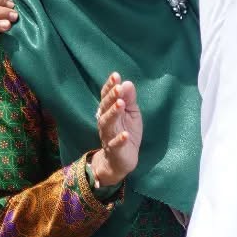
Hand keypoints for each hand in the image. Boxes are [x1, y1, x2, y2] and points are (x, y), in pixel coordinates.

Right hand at [91, 73, 141, 187]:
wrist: (119, 161)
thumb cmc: (125, 132)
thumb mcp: (131, 113)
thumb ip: (129, 99)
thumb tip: (127, 83)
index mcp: (109, 112)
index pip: (107, 97)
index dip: (110, 87)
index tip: (115, 75)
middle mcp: (105, 123)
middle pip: (105, 109)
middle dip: (111, 97)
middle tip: (118, 87)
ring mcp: (109, 137)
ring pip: (108, 124)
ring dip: (113, 113)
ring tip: (120, 104)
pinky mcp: (115, 151)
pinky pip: (115, 145)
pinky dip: (120, 140)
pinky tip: (125, 134)